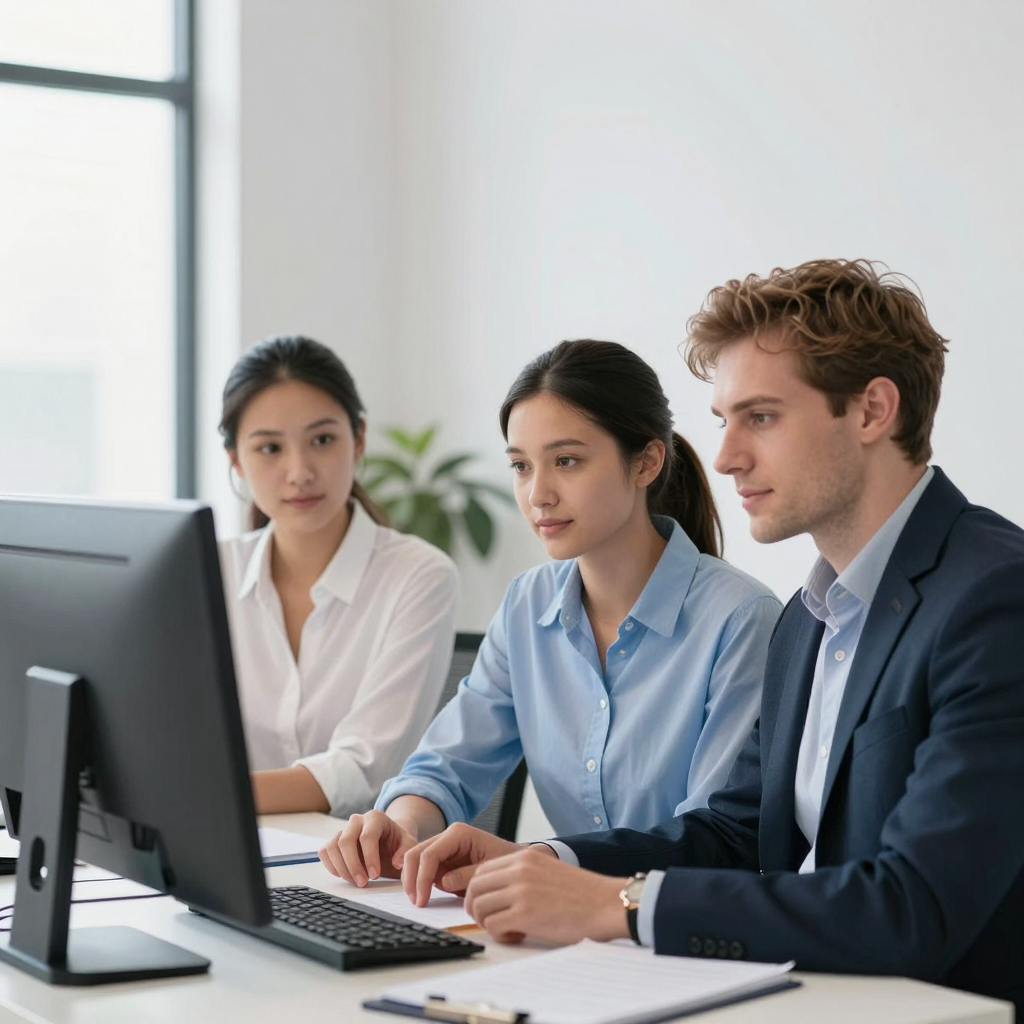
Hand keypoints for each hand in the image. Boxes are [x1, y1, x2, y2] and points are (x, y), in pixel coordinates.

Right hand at [318, 810, 416, 885]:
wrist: (388, 840)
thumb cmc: (398, 843)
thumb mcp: (408, 844)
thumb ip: (405, 852)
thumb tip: (396, 863)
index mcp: (376, 818)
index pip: (367, 836)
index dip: (370, 857)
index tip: (375, 876)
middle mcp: (357, 820)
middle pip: (345, 841)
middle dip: (353, 865)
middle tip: (363, 883)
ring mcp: (344, 829)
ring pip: (332, 847)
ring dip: (341, 868)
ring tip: (356, 881)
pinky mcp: (335, 840)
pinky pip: (325, 851)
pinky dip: (331, 865)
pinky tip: (344, 875)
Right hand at [401, 822, 530, 905]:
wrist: (517, 861)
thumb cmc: (507, 861)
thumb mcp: (489, 870)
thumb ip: (466, 875)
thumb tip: (442, 882)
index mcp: (458, 833)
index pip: (430, 854)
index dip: (422, 877)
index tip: (422, 900)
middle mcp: (447, 836)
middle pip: (417, 853)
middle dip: (411, 878)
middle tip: (415, 902)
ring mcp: (444, 847)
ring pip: (416, 860)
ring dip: (413, 880)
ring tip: (419, 902)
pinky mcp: (443, 859)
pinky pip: (425, 868)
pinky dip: (420, 882)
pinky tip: (423, 897)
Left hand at [464, 850, 628, 945]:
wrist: (603, 904)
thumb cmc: (580, 893)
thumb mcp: (546, 870)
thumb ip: (521, 874)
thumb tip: (496, 891)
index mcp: (523, 857)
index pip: (482, 871)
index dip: (478, 891)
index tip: (486, 904)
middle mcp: (518, 870)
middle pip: (475, 888)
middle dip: (476, 908)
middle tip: (491, 920)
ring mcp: (520, 891)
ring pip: (480, 907)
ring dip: (488, 923)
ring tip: (507, 928)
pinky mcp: (524, 914)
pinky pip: (493, 925)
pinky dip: (499, 934)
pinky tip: (516, 935)